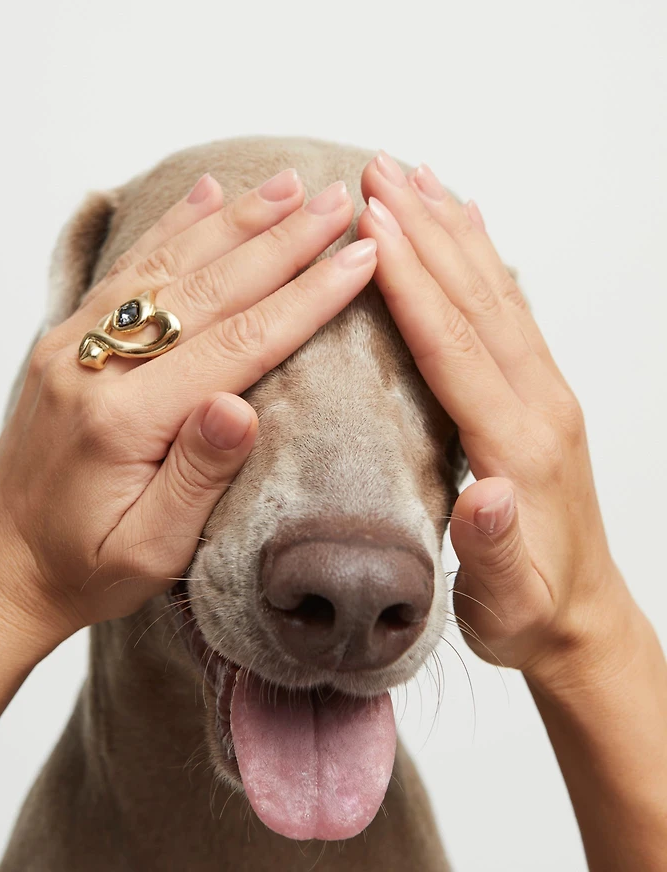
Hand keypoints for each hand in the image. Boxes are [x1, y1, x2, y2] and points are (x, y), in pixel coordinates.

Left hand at [0, 170, 377, 648]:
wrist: (4, 566)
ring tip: (287, 184)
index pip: (235, 345)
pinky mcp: (66, 344)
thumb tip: (243, 407)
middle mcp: (94, 369)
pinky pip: (126, 274)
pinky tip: (204, 196)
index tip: (357, 258)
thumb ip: (196, 477)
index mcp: (124, 421)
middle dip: (279, 242)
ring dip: (233, 221)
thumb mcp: (148, 549)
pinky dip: (171, 229)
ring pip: (166, 267)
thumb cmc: (84, 568)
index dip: (303, 299)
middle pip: (206, 290)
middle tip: (337, 200)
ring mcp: (73, 348)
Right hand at [357, 151, 631, 692]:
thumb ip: (492, 554)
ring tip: (412, 177)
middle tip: (379, 170)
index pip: (456, 350)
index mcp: (518, 447)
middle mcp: (537, 405)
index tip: (375, 228)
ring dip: (451, 231)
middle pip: (475, 301)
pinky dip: (481, 261)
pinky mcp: (538, 397)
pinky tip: (464, 228)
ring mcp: (542, 395)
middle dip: (425, 230)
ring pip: (494, 294)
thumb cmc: (531, 611)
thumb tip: (488, 499)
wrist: (581, 616)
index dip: (414, 286)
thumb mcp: (508, 604)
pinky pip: (509, 312)